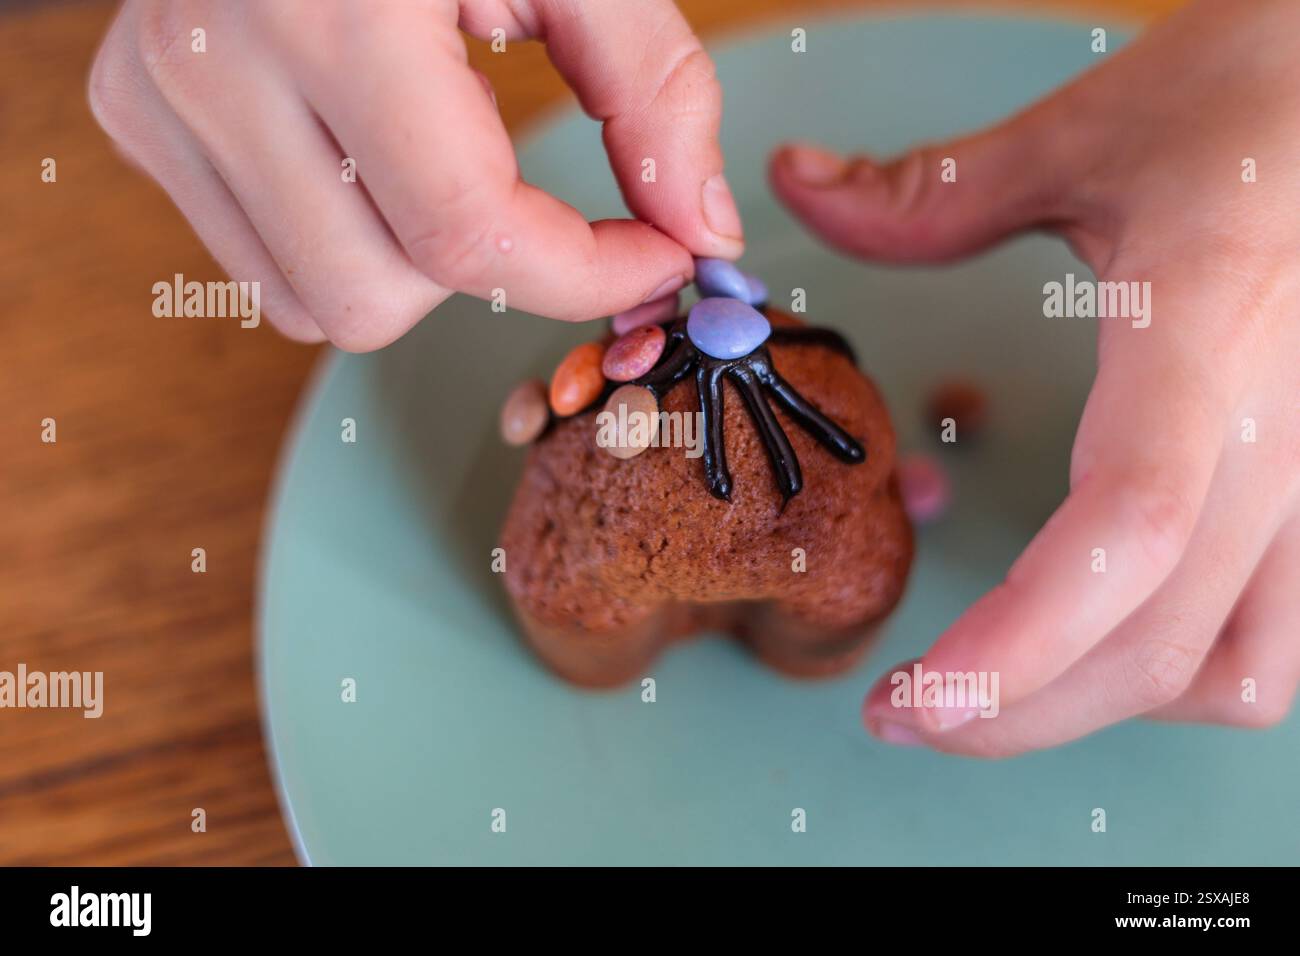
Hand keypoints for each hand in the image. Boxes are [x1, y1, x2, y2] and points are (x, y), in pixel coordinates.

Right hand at [89, 0, 741, 348]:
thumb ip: (652, 87)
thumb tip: (700, 228)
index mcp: (338, 14)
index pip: (468, 237)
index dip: (586, 275)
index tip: (655, 258)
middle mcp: (220, 64)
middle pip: (379, 299)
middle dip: (484, 271)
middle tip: (521, 191)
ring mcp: (162, 93)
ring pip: (312, 303)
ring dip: (406, 267)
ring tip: (431, 157)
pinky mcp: (132, 111)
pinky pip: (259, 266)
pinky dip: (339, 242)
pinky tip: (363, 155)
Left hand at [770, 0, 1299, 755]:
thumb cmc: (1251, 101)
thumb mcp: (1082, 136)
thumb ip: (927, 191)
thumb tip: (796, 184)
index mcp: (1199, 351)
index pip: (1123, 538)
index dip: (1018, 646)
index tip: (908, 699)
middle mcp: (1275, 439)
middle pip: (1157, 648)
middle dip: (1015, 712)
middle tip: (899, 711)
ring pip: (1232, 672)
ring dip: (1105, 706)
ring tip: (999, 691)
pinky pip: (1276, 636)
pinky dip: (1185, 673)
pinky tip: (1107, 640)